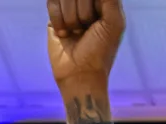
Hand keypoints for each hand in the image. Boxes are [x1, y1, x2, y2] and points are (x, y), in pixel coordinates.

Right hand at [47, 0, 124, 123]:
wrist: (79, 74)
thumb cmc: (101, 51)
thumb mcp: (114, 23)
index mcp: (105, 4)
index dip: (91, 4)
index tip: (93, 21)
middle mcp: (88, 4)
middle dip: (83, 12)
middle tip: (87, 29)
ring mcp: (70, 9)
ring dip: (70, 17)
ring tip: (76, 32)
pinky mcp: (54, 17)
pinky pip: (51, 3)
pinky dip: (58, 18)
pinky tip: (64, 33)